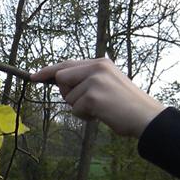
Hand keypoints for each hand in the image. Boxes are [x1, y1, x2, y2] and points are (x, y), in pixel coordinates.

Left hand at [30, 58, 165, 137]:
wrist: (146, 117)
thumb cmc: (126, 104)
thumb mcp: (107, 83)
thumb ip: (87, 79)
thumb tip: (60, 82)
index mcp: (101, 63)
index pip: (67, 64)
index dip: (49, 71)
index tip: (33, 76)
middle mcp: (97, 67)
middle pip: (61, 78)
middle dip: (68, 93)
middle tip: (90, 101)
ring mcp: (94, 80)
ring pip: (68, 97)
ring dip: (80, 108)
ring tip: (102, 108)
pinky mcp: (93, 96)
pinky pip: (75, 109)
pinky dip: (85, 116)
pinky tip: (102, 114)